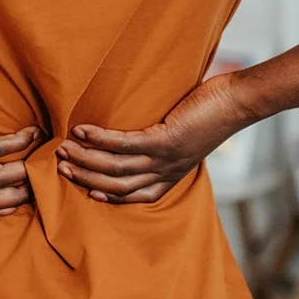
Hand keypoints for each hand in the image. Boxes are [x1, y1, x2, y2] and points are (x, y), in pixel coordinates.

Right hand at [58, 72, 258, 204]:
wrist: (237, 103)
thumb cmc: (211, 113)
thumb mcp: (184, 136)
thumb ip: (162, 141)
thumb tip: (137, 131)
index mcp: (171, 175)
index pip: (134, 196)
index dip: (108, 195)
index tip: (86, 189)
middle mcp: (167, 172)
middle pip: (118, 185)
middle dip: (86, 177)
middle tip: (60, 166)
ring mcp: (166, 158)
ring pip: (117, 168)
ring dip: (86, 160)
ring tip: (63, 148)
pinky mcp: (166, 140)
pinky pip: (124, 144)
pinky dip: (100, 140)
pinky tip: (82, 131)